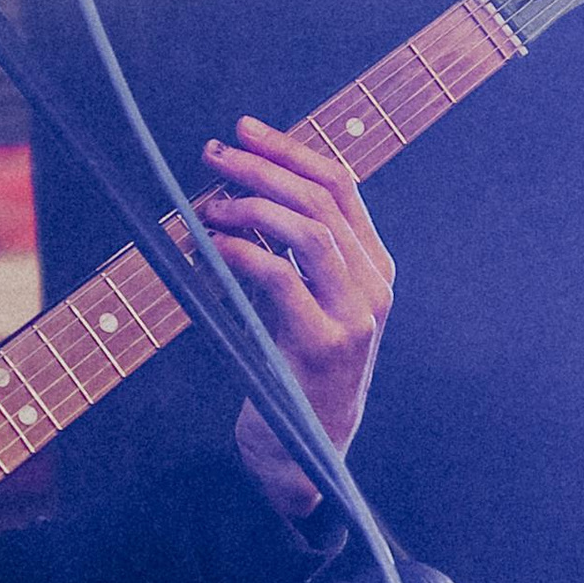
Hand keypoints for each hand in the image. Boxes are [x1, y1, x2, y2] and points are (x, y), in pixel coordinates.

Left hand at [193, 116, 393, 528]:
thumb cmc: (294, 368)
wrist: (306, 453)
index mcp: (374, 267)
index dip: (291, 150)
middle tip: (214, 155)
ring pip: (310, 232)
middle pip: (322, 201)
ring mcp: (355, 317)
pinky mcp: (324, 346)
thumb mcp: (303, 300)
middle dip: (262, 168)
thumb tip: (238, 183)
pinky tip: (211, 246)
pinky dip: (242, 253)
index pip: (341, 185)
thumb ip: (290, 251)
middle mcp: (374, 286)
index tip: (244, 129)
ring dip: (252, 206)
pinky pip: (281, 279)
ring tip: (209, 205)